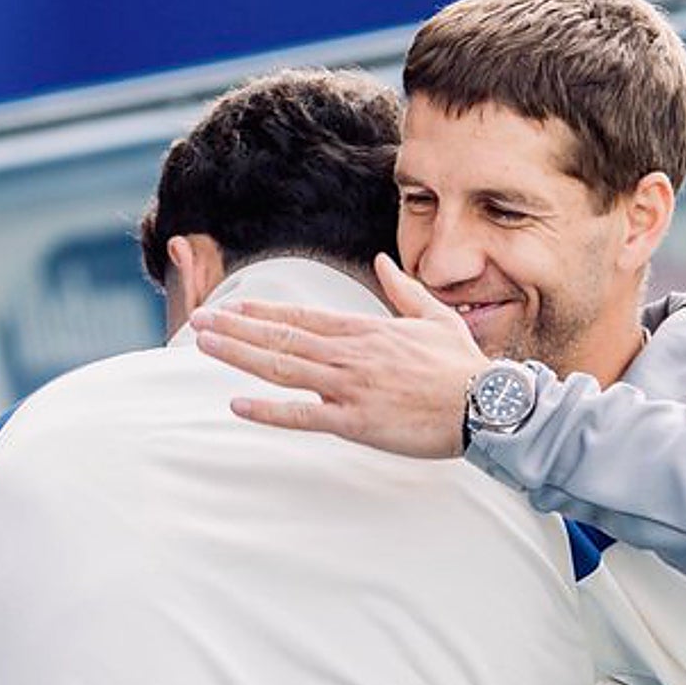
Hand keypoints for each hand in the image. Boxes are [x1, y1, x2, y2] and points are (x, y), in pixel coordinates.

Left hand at [191, 254, 489, 457]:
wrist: (486, 406)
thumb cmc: (463, 366)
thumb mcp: (435, 317)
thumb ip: (403, 290)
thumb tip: (383, 262)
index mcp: (366, 330)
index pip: (303, 316)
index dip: (263, 311)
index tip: (232, 306)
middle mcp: (350, 354)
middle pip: (282, 337)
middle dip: (237, 329)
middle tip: (199, 322)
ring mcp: (350, 387)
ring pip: (283, 367)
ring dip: (240, 356)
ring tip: (205, 346)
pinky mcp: (355, 421)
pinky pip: (302, 416)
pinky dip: (267, 411)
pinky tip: (237, 404)